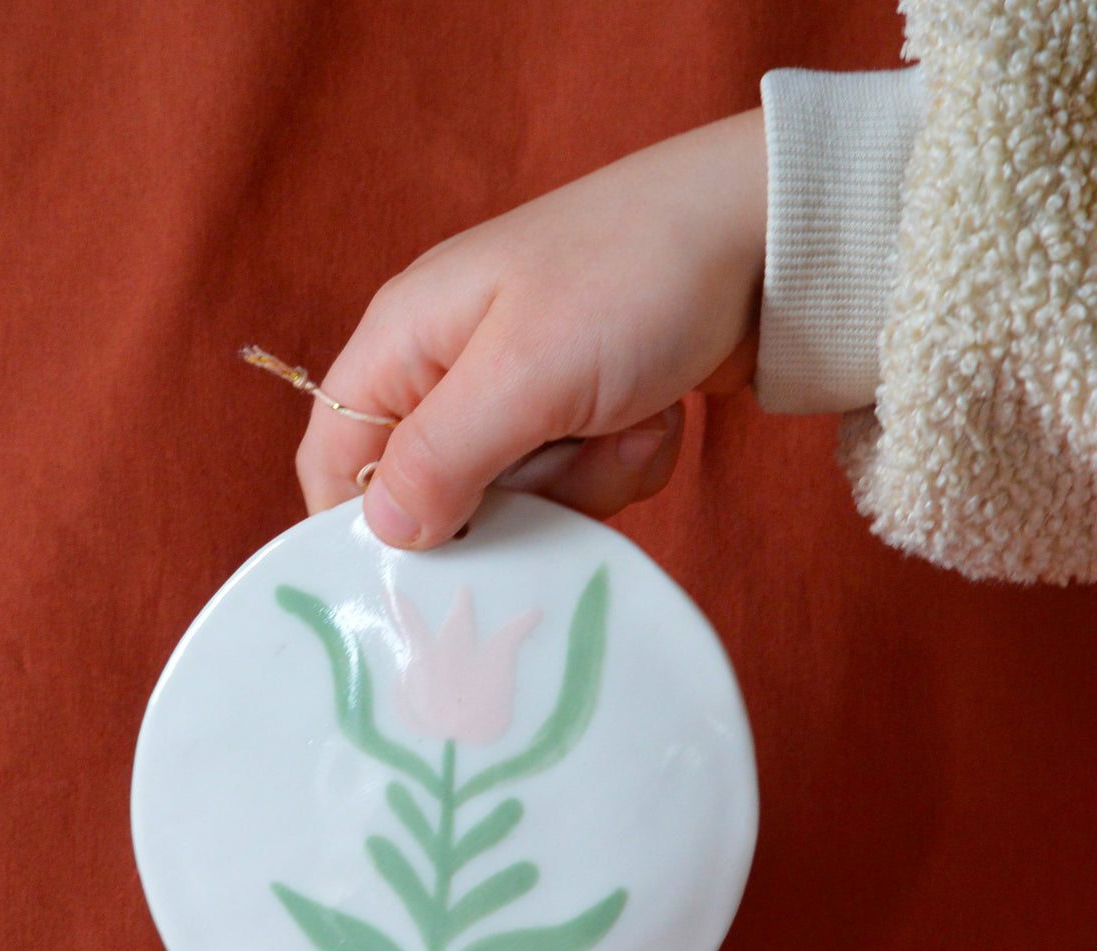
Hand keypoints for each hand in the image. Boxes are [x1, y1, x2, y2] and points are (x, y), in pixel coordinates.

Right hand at [296, 107, 765, 547]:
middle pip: (437, 497)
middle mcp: (447, 370)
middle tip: (568, 455)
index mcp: (403, 342)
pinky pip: (576, 485)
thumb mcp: (525, 374)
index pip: (335, 459)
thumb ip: (440, 458)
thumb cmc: (633, 278)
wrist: (763, 239)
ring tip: (625, 417)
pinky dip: (620, 465)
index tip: (430, 563)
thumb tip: (381, 532)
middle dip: (515, 501)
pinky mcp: (574, 412)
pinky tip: (652, 413)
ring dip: (583, 482)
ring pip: (517, 501)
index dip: (364, 525)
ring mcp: (516, 394)